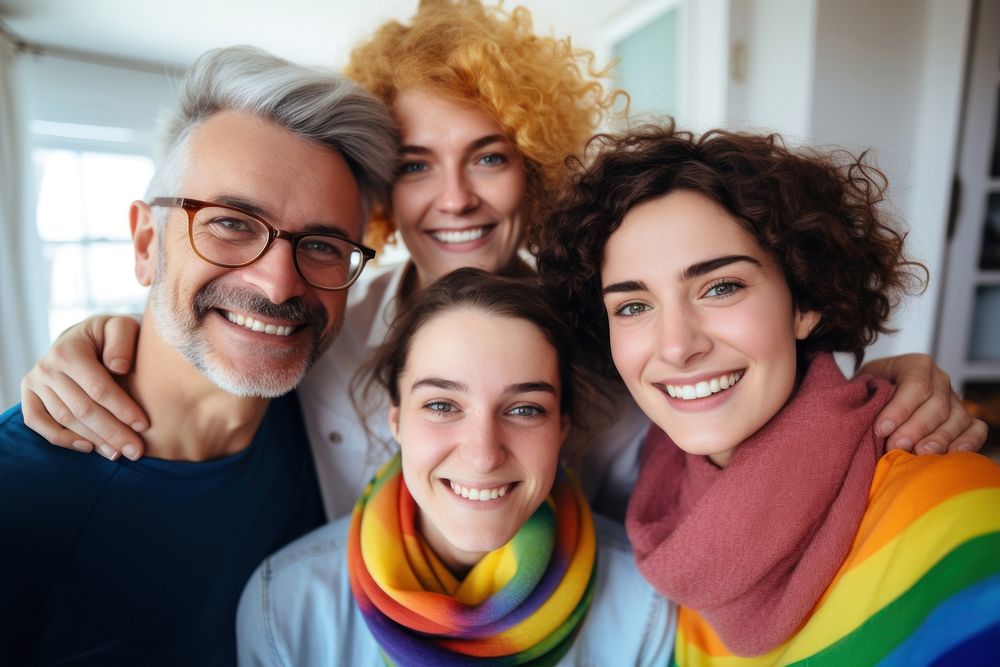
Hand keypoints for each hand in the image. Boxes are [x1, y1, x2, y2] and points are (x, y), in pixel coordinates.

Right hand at [20, 316, 146, 459]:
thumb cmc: (111, 335)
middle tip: (136, 451)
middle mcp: (47, 367)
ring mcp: (35, 382)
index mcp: (69, 349)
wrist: (87, 337)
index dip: (122, 409)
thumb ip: (122, 340)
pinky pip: (39, 423)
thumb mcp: (122, 327)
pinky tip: (89, 448)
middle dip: (112, 432)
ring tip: (119, 452)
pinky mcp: (30, 395)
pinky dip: (62, 439)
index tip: (144, 426)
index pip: (97, 388)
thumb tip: (117, 367)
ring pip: (64, 419)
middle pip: (82, 408)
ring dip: (93, 440)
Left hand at [860, 354, 987, 453]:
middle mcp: (940, 380)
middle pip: (936, 404)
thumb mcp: (860, 387)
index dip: (899, 409)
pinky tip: (951, 455)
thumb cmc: (867, 394)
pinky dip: (968, 442)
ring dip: (939, 439)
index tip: (880, 429)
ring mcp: (955, 400)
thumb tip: (859, 414)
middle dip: (915, 428)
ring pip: (957, 418)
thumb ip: (862, 395)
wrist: (876, 399)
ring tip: (920, 455)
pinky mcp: (964, 420)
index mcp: (915, 365)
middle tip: (896, 447)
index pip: (915, 384)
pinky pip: (976, 429)